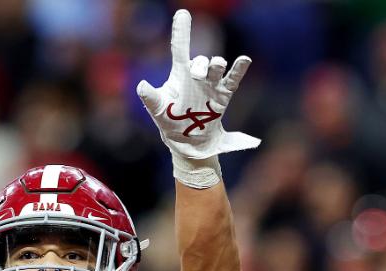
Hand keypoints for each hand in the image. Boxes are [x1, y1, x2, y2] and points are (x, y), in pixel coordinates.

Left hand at [137, 10, 259, 160]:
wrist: (187, 142)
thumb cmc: (170, 122)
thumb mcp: (158, 110)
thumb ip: (150, 98)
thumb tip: (140, 85)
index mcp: (179, 75)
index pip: (180, 48)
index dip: (181, 31)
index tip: (183, 13)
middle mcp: (196, 76)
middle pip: (200, 60)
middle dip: (200, 63)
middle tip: (196, 74)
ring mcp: (211, 84)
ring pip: (216, 66)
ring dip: (217, 64)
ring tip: (217, 65)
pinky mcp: (223, 95)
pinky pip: (233, 79)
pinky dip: (238, 69)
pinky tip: (244, 60)